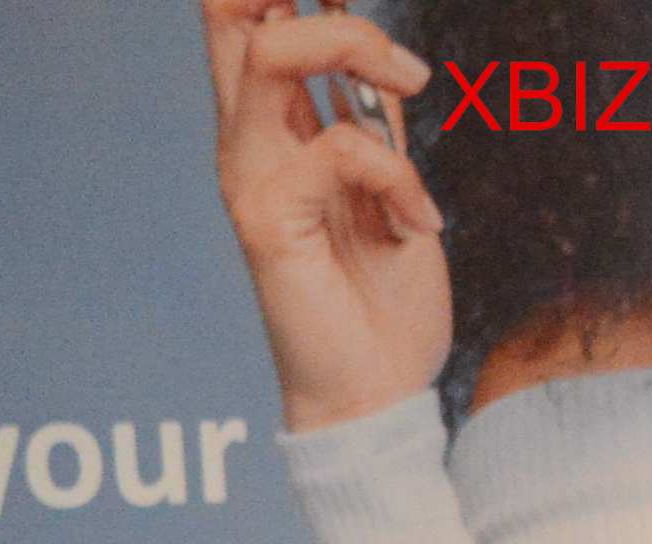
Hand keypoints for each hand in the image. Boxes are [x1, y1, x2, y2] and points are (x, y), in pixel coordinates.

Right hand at [202, 0, 446, 433]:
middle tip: (353, 9)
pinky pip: (338, 145)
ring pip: (273, 50)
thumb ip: (374, 124)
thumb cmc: (381, 304)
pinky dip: (397, 172)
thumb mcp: (390, 189)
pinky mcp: (267, 217)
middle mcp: (248, 138)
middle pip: (230, 7)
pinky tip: (421, 222)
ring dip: (356, 45)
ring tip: (415, 83)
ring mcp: (250, 174)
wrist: (375, 397)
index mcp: (271, 125)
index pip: (248, 17)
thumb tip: (386, 63)